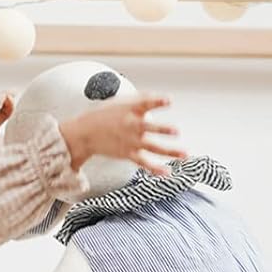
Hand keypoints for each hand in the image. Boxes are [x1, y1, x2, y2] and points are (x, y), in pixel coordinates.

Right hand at [60, 96, 184, 177]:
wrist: (86, 133)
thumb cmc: (106, 114)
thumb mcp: (122, 101)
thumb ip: (142, 98)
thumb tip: (161, 98)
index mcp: (130, 109)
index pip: (145, 103)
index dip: (157, 101)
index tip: (169, 100)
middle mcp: (132, 126)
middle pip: (149, 128)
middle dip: (163, 130)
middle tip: (176, 131)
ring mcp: (131, 141)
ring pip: (153, 147)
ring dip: (169, 151)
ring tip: (184, 154)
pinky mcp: (129, 154)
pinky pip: (144, 163)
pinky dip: (155, 169)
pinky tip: (167, 173)